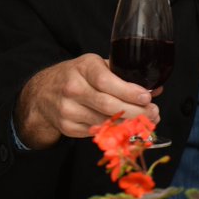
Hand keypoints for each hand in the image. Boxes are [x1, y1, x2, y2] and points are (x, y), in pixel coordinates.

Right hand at [14, 54, 158, 149]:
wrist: (43, 93)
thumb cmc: (78, 76)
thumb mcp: (98, 66)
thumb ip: (124, 76)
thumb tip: (155, 89)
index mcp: (83, 68)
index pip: (106, 81)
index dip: (129, 91)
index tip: (147, 98)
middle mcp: (73, 88)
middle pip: (108, 105)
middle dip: (136, 112)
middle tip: (153, 113)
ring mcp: (68, 109)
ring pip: (105, 121)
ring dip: (130, 124)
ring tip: (146, 120)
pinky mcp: (68, 127)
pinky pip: (98, 131)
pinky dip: (115, 130)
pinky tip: (127, 127)